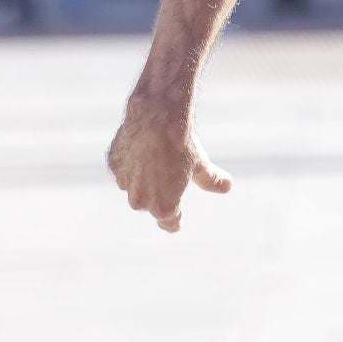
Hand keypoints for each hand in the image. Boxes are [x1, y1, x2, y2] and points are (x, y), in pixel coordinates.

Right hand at [107, 91, 232, 232]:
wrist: (156, 118)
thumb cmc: (181, 144)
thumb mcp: (200, 164)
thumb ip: (211, 180)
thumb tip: (228, 187)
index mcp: (163, 207)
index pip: (170, 223)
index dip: (175, 223)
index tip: (177, 223)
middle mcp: (140, 201)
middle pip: (150, 204)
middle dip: (158, 194)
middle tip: (169, 174)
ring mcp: (124, 183)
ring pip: (134, 185)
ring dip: (143, 177)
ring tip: (156, 155)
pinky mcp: (114, 165)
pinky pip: (123, 167)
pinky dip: (131, 160)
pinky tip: (142, 144)